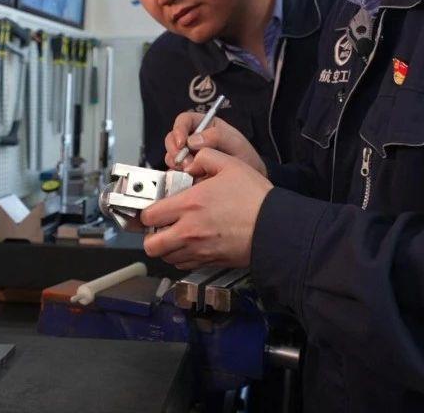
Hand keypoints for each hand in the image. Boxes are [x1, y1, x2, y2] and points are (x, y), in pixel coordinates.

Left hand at [141, 148, 272, 268]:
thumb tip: (191, 164)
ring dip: (166, 248)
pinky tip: (190, 245)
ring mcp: (198, 250)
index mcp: (189, 204)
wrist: (275, 227)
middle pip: (151, 245)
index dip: (148, 212)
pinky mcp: (209, 262)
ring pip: (166, 257)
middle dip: (151, 236)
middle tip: (159, 227)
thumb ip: (206, 158)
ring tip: (175, 236)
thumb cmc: (255, 198)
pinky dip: (181, 258)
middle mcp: (189, 231)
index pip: (149, 215)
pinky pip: (183, 265)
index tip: (154, 209)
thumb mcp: (231, 164)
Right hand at [165, 111, 265, 174]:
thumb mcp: (236, 144)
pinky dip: (179, 176)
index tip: (182, 143)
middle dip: (175, 151)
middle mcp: (194, 139)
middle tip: (186, 163)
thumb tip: (192, 140)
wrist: (250, 183)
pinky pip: (175, 173)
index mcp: (206, 126)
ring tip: (191, 172)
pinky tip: (191, 180)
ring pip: (171, 156)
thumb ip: (217, 137)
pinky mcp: (188, 172)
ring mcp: (189, 156)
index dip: (179, 129)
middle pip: (172, 138)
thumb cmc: (246, 159)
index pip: (185, 120)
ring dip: (177, 165)